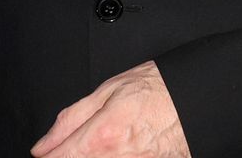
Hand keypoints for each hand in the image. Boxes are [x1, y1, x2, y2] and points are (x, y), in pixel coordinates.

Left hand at [30, 60, 189, 156]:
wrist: (198, 100)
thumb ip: (70, 120)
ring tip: (105, 143)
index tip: (46, 153)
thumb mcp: (108, 90)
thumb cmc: (158, 90)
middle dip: (70, 157)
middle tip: (76, 146)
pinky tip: (115, 152)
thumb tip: (43, 144)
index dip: (48, 156)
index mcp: (101, 136)